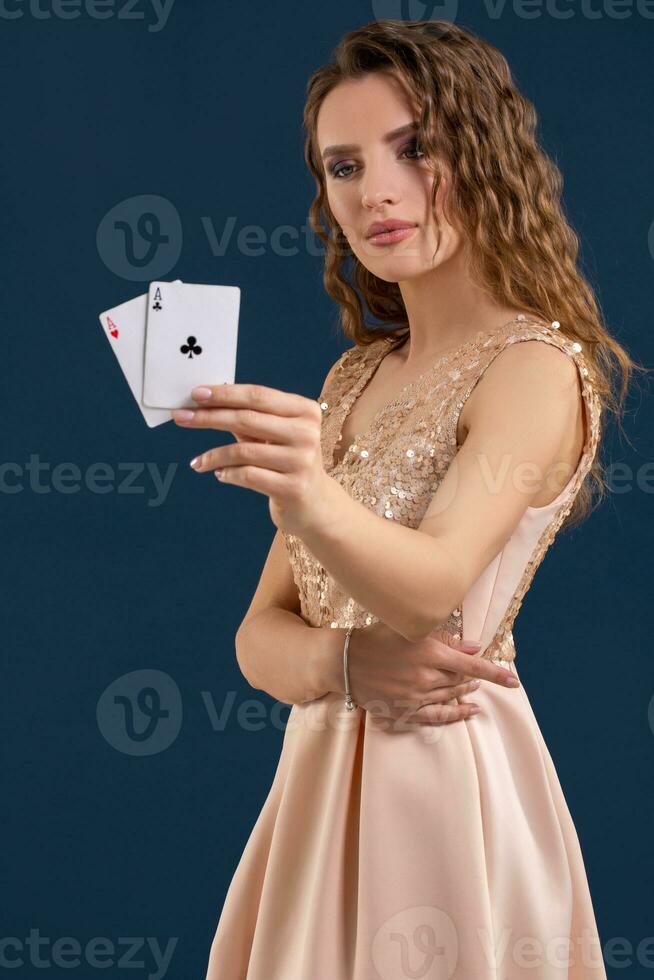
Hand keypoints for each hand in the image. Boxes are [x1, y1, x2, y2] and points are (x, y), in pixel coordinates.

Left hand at [173, 383, 330, 534]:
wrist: (314, 504)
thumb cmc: (287, 462)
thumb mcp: (272, 435)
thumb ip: (247, 418)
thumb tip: (205, 403)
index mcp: (304, 411)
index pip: (257, 395)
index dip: (224, 393)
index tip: (195, 394)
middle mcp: (306, 433)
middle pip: (247, 419)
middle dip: (208, 417)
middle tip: (181, 417)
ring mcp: (301, 461)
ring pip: (243, 451)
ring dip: (213, 455)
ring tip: (198, 462)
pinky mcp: (292, 487)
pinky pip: (247, 475)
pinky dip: (227, 474)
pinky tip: (218, 474)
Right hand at [344, 621, 519, 726]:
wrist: (344, 661)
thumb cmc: (375, 637)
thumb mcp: (408, 630)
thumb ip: (443, 638)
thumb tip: (472, 647)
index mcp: (429, 653)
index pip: (472, 665)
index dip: (495, 673)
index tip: (513, 680)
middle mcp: (425, 677)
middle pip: (461, 681)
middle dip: (475, 678)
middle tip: (482, 675)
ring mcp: (415, 697)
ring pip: (451, 697)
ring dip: (465, 692)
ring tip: (472, 687)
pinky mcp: (404, 710)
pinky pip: (436, 717)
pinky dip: (456, 716)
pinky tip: (469, 712)